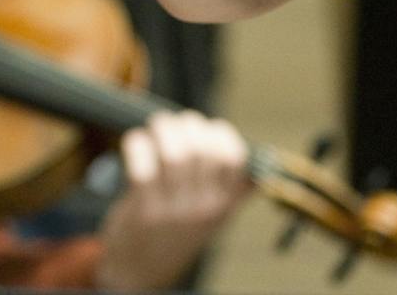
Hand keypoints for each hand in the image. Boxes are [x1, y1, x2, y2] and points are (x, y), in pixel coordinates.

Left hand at [95, 112, 251, 290]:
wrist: (137, 273)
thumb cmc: (175, 235)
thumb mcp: (212, 220)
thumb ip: (233, 196)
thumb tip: (260, 174)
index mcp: (223, 206)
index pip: (234, 158)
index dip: (222, 134)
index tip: (209, 129)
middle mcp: (202, 209)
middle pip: (202, 150)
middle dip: (190, 125)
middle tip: (178, 123)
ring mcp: (173, 211)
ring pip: (175, 155)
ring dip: (164, 129)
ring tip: (158, 125)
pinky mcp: (143, 211)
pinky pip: (142, 167)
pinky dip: (138, 145)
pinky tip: (136, 142)